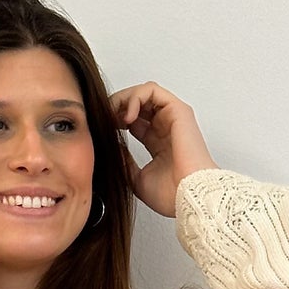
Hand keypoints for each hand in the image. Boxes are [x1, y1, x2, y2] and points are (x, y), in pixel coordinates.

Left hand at [108, 82, 217, 218]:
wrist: (187, 198)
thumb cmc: (170, 194)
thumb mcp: (135, 178)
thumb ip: (123, 160)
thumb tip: (111, 144)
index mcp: (157, 143)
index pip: (133, 121)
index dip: (114, 121)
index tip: (102, 130)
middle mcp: (165, 127)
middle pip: (137, 104)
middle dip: (116, 106)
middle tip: (103, 118)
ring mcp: (172, 117)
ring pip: (143, 93)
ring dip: (123, 99)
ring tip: (112, 114)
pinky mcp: (178, 110)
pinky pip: (152, 90)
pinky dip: (135, 97)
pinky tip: (126, 115)